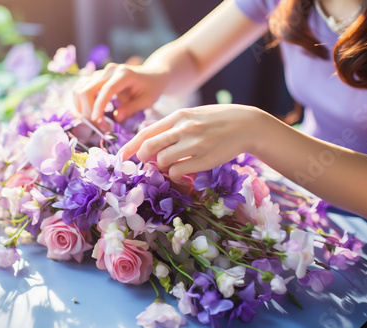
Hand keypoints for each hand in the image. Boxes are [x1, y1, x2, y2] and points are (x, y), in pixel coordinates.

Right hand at [73, 62, 168, 124]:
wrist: (151, 75)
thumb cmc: (151, 88)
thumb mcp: (147, 101)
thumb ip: (131, 109)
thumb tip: (116, 119)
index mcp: (124, 74)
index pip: (106, 90)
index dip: (99, 106)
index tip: (97, 121)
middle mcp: (109, 71)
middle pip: (87, 89)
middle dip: (88, 110)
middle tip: (99, 126)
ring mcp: (101, 72)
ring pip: (80, 88)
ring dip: (81, 107)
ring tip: (93, 122)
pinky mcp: (96, 77)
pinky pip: (81, 88)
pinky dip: (80, 102)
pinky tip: (89, 114)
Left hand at [118, 104, 262, 179]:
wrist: (246, 124)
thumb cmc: (216, 120)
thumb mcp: (192, 115)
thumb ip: (172, 126)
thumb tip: (149, 141)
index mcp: (179, 116)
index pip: (146, 132)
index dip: (131, 146)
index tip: (121, 156)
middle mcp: (184, 129)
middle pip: (149, 147)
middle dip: (142, 157)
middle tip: (146, 162)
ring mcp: (195, 144)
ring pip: (163, 161)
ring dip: (162, 166)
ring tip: (171, 163)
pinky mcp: (204, 159)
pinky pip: (178, 171)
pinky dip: (175, 174)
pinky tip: (182, 170)